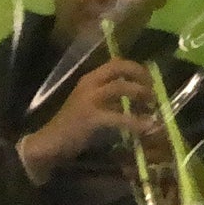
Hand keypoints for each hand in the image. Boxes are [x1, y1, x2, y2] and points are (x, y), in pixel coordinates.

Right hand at [17, 58, 155, 185]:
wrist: (50, 142)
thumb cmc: (74, 124)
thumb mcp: (93, 104)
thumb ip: (111, 98)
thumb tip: (139, 97)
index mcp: (90, 79)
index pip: (116, 62)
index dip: (136, 68)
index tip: (150, 79)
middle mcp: (89, 84)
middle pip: (119, 68)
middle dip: (140, 76)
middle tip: (153, 91)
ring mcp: (88, 100)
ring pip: (120, 87)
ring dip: (140, 93)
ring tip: (152, 105)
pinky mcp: (90, 118)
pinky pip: (118, 117)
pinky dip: (136, 121)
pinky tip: (146, 127)